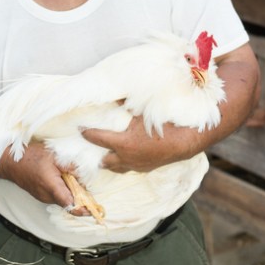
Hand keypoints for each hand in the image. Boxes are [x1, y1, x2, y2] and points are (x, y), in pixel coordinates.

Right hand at [0, 141, 88, 215]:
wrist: (10, 161)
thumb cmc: (31, 156)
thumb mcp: (54, 156)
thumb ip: (70, 166)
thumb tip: (83, 175)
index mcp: (52, 187)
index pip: (70, 205)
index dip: (83, 209)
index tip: (93, 210)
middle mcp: (47, 196)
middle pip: (69, 202)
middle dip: (80, 198)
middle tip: (89, 190)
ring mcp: (43, 197)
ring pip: (63, 199)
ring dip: (71, 193)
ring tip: (75, 180)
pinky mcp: (41, 195)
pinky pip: (56, 196)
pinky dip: (64, 191)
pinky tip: (65, 179)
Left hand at [81, 116, 201, 172]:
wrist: (184, 141)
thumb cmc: (163, 125)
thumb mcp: (142, 112)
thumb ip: (126, 104)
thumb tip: (116, 95)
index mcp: (123, 143)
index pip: (98, 138)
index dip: (87, 133)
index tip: (79, 129)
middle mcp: (126, 157)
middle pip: (104, 161)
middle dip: (97, 155)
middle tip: (91, 149)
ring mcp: (136, 165)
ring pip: (117, 168)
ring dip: (111, 161)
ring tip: (106, 156)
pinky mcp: (146, 168)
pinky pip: (130, 168)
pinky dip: (124, 163)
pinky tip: (127, 157)